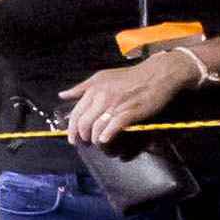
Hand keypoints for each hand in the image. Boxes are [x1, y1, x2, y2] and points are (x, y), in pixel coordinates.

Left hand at [59, 46, 203, 145]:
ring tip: (98, 144)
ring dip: (95, 140)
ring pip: (97, 127)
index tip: (73, 138)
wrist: (157, 74)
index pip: (76, 113)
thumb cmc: (129, 77)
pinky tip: (106, 141)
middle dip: (83, 137)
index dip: (72, 129)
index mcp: (94, 89)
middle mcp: (102, 97)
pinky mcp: (131, 111)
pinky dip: (107, 136)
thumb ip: (82, 87)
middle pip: (84, 123)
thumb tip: (62, 95)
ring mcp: (116, 105)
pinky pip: (114, 126)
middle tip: (86, 144)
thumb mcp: (101, 77)